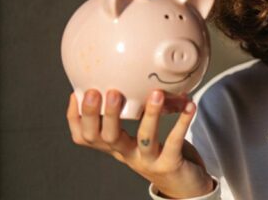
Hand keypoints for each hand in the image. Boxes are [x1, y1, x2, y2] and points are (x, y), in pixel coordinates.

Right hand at [67, 88, 214, 197]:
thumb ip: (133, 116)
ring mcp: (148, 161)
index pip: (85, 137)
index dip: (77, 118)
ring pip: (144, 138)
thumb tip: (129, 79)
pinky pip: (174, 142)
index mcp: (116, 147)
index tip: (78, 93)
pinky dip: (182, 123)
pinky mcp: (170, 164)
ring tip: (156, 94)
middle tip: (109, 92)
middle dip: (105, 115)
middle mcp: (127, 155)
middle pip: (107, 138)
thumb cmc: (160, 155)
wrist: (183, 187)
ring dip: (150, 114)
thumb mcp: (139, 137)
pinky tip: (190, 106)